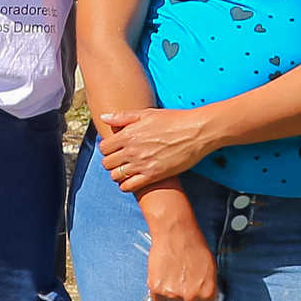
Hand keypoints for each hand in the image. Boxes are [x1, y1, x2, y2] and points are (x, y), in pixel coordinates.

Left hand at [94, 105, 224, 191]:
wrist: (196, 132)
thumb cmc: (174, 120)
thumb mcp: (147, 113)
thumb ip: (123, 117)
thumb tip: (104, 117)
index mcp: (128, 134)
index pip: (104, 148)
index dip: (107, 149)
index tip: (115, 149)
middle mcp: (132, 150)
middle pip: (107, 163)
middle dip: (111, 162)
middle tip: (119, 160)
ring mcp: (142, 164)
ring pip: (116, 176)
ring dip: (118, 174)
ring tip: (126, 170)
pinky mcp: (154, 175)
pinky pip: (129, 186)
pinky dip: (126, 185)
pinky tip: (132, 180)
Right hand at [145, 207, 221, 300]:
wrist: (175, 234)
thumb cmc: (194, 247)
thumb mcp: (210, 270)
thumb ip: (208, 289)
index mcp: (207, 293)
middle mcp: (190, 296)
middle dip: (186, 298)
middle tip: (183, 281)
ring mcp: (172, 294)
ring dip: (172, 296)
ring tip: (173, 277)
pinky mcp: (156, 289)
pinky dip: (159, 295)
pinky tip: (164, 281)